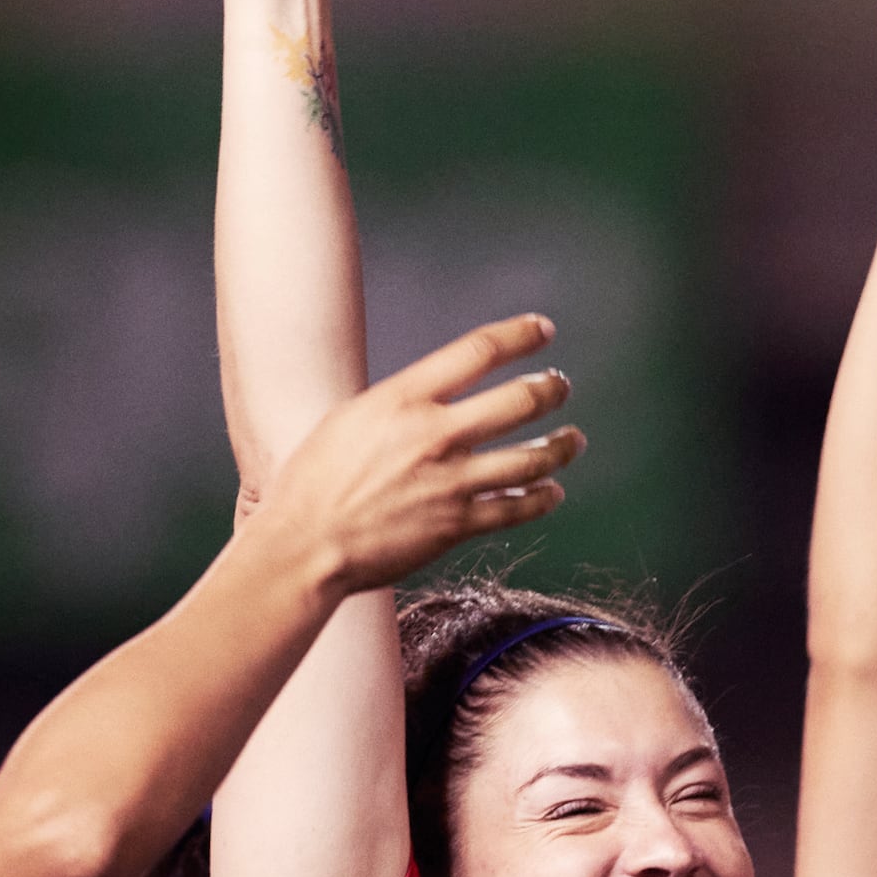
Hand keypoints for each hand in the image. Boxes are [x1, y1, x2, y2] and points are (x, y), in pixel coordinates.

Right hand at [265, 315, 584, 594]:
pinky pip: (516, 508)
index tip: (542, 331)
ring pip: (530, 457)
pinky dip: (542, 498)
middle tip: (560, 386)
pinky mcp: (456, 525)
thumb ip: (399, 404)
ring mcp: (450, 482)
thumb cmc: (314, 482)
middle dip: (550, 388)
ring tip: (572, 440)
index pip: (478, 351)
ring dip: (560, 446)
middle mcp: (434, 434)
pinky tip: (552, 492)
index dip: (520, 336)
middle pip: (519, 400)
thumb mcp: (350, 419)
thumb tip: (431, 395)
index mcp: (403, 399)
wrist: (304, 545)